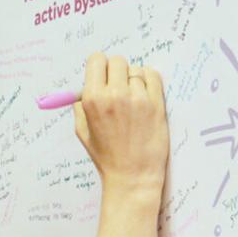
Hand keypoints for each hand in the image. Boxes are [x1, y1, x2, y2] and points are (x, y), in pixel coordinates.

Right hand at [73, 53, 167, 199]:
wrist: (133, 176)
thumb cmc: (107, 157)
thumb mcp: (82, 131)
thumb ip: (80, 105)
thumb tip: (84, 85)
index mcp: (92, 99)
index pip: (96, 60)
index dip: (100, 67)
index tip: (103, 75)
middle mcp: (114, 94)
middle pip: (117, 61)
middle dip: (117, 72)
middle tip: (119, 87)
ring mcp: (138, 98)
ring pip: (136, 70)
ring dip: (134, 80)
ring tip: (133, 99)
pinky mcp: (156, 104)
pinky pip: (153, 76)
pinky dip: (149, 81)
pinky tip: (145, 95)